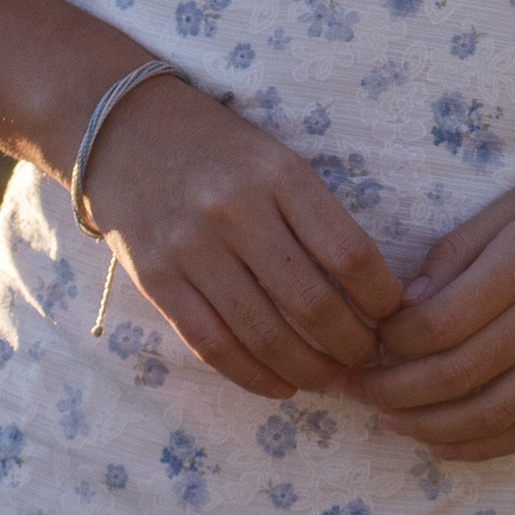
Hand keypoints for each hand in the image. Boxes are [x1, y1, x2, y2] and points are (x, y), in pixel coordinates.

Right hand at [85, 83, 403, 397]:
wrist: (121, 128)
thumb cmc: (217, 148)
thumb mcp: (275, 158)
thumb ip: (317, 215)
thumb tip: (371, 290)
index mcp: (279, 174)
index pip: (349, 252)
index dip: (381, 298)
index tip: (394, 315)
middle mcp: (236, 210)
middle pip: (311, 303)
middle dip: (352, 345)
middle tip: (369, 359)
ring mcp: (191, 248)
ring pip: (264, 334)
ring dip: (310, 370)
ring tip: (332, 380)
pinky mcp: (157, 279)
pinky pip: (213, 345)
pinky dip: (255, 377)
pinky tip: (283, 386)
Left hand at [342, 143, 514, 461]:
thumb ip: (460, 249)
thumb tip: (404, 304)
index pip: (439, 323)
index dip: (389, 343)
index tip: (361, 339)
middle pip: (457, 376)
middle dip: (392, 391)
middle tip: (351, 389)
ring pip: (492, 416)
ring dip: (428, 428)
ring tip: (387, 421)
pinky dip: (482, 446)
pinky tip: (442, 443)